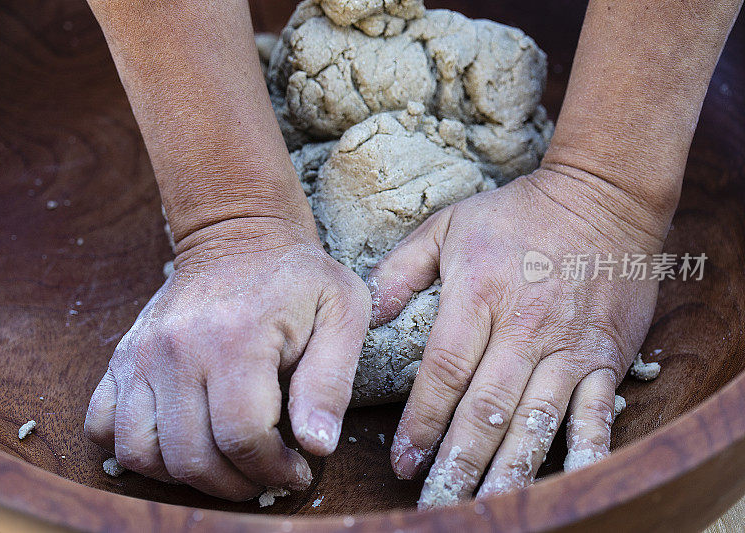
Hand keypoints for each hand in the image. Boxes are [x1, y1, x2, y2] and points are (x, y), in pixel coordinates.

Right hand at [84, 218, 370, 499]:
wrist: (237, 235)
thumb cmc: (298, 277)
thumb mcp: (341, 313)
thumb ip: (331, 381)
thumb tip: (316, 447)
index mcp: (237, 339)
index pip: (242, 438)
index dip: (274, 471)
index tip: (297, 470)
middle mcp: (178, 350)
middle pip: (192, 458)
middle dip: (237, 485)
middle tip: (266, 474)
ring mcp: (142, 355)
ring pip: (141, 454)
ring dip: (186, 477)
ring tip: (225, 462)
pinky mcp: (123, 359)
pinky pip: (102, 428)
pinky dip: (134, 450)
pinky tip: (179, 441)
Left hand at [369, 168, 670, 507]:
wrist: (601, 197)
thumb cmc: (516, 213)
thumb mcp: (448, 225)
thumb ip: (402, 268)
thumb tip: (367, 315)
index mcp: (479, 296)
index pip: (444, 373)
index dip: (422, 422)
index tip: (402, 461)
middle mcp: (524, 329)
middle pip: (486, 410)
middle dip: (459, 463)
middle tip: (437, 504)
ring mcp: (569, 347)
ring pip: (536, 422)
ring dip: (510, 471)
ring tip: (489, 509)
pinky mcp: (605, 356)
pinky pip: (596, 413)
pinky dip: (586, 451)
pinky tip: (572, 483)